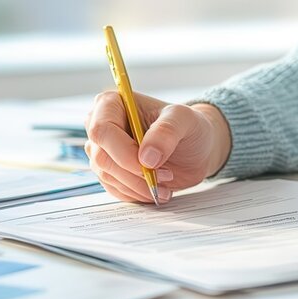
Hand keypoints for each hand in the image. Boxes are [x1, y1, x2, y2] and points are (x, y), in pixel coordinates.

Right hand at [85, 91, 230, 203]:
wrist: (195, 148)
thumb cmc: (188, 127)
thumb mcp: (185, 119)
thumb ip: (167, 131)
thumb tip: (146, 157)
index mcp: (112, 104)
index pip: (102, 131)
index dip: (123, 152)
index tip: (151, 164)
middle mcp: (102, 126)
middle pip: (102, 158)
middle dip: (135, 173)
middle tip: (166, 175)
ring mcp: (103, 151)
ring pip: (108, 177)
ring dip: (139, 186)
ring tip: (166, 182)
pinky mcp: (111, 172)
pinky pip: (115, 190)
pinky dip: (138, 194)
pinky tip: (158, 188)